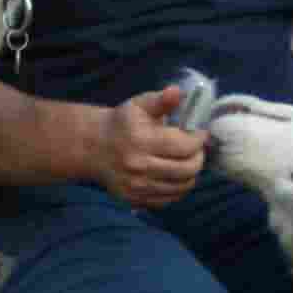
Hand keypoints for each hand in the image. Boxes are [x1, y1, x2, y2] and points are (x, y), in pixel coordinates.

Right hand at [91, 85, 205, 208]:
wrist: (93, 147)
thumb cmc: (121, 123)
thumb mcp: (139, 105)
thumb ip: (161, 100)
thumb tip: (178, 92)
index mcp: (140, 140)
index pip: (185, 146)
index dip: (199, 139)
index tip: (200, 133)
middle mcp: (138, 166)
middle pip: (187, 169)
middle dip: (198, 157)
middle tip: (196, 148)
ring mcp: (136, 186)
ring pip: (182, 186)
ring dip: (191, 173)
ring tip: (188, 160)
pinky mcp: (134, 199)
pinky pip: (169, 199)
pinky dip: (178, 188)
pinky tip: (175, 175)